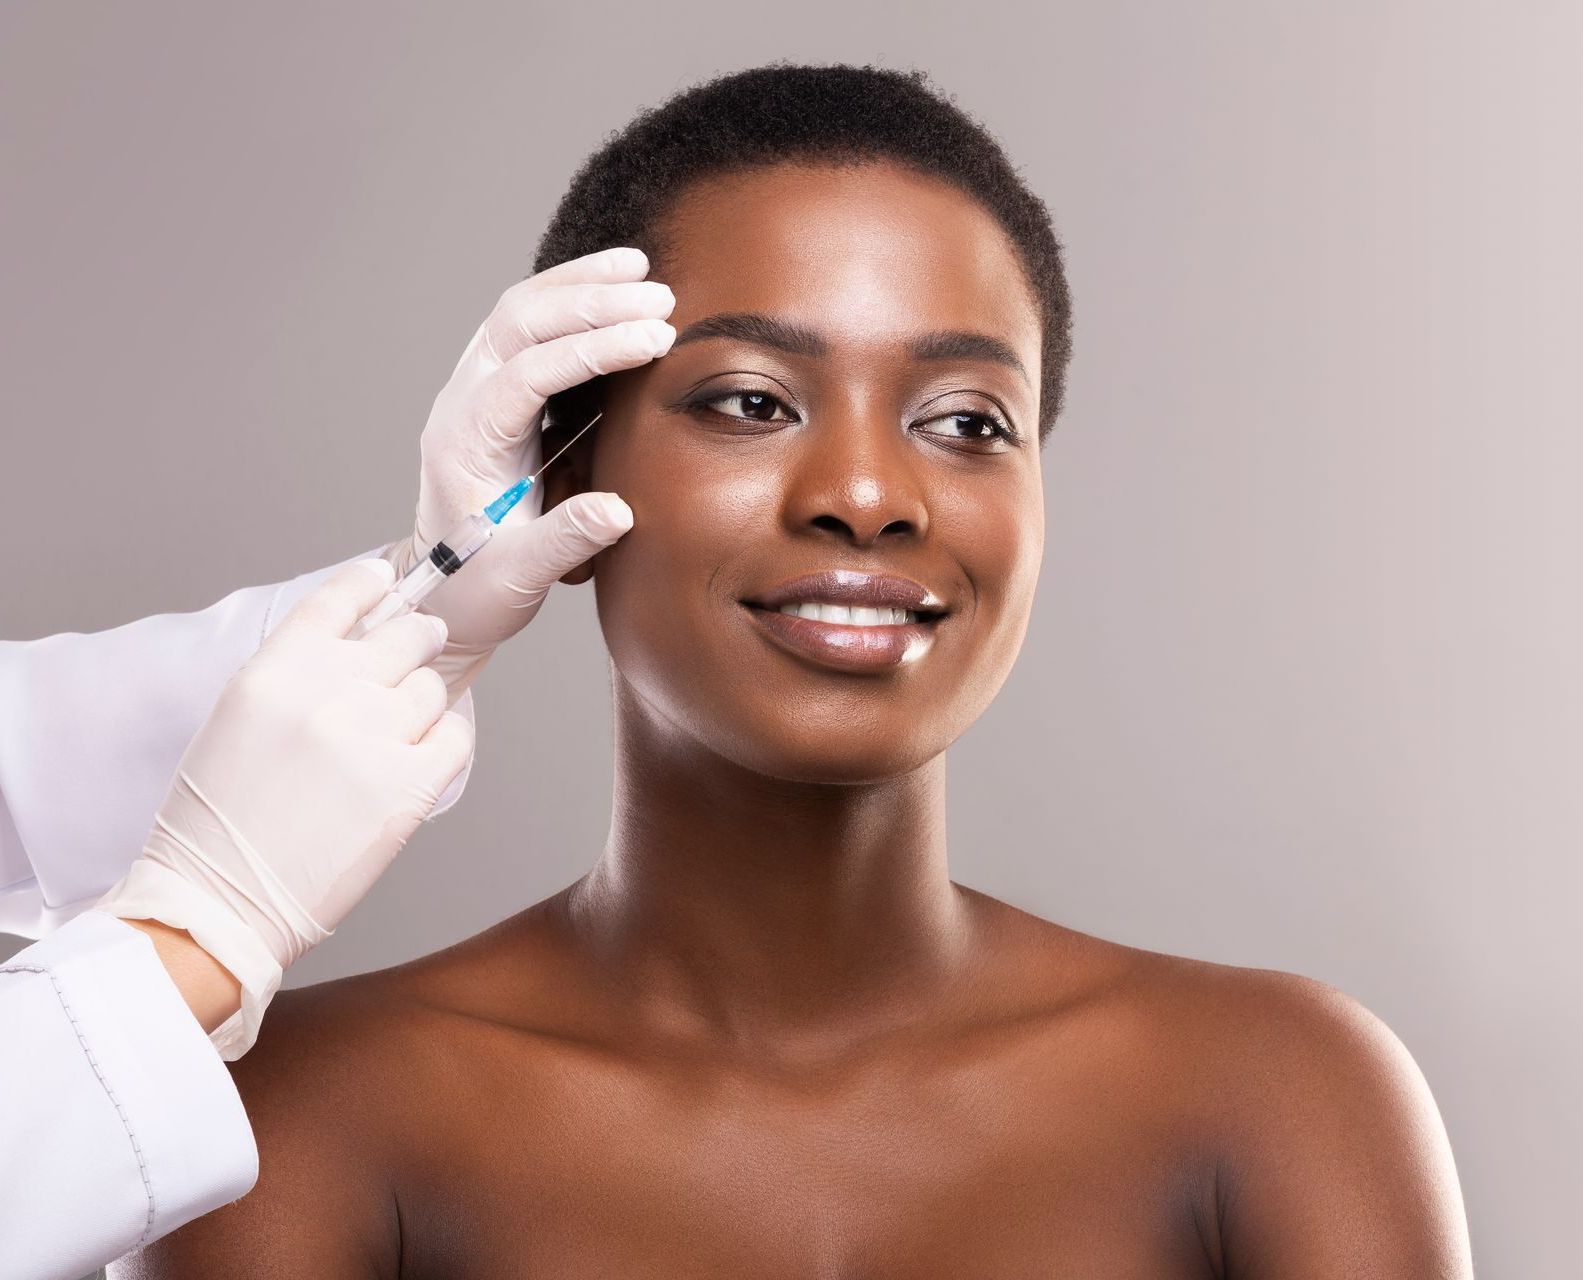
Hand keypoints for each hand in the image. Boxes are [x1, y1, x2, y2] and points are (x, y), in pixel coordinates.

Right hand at [96, 559, 473, 1055]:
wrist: (217, 902)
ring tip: (400, 732)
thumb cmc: (216, 823)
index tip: (390, 581)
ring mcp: (373, 737)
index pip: (340, 598)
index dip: (373, 585)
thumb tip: (357, 650)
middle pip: (406, 635)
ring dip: (425, 703)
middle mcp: (327, 693)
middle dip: (419, 640)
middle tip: (423, 648)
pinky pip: (455, 739)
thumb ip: (297, 677)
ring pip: (433, 688)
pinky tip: (424, 758)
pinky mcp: (408, 787)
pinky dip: (447, 742)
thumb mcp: (238, 720)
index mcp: (275, 670)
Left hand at [392, 246, 676, 695]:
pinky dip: (572, 301)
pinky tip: (614, 288)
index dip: (594, 349)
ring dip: (580, 285)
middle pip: (519, 321)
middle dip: (591, 301)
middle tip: (661, 297)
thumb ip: (565, 539)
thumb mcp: (519, 575)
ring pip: (520, 311)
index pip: (528, 371)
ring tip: (640, 268)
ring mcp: (476, 391)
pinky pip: (529, 328)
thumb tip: (618, 510)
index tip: (656, 338)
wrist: (439, 592)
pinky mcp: (498, 392)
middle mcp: (463, 402)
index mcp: (465, 441)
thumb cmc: (474, 588)